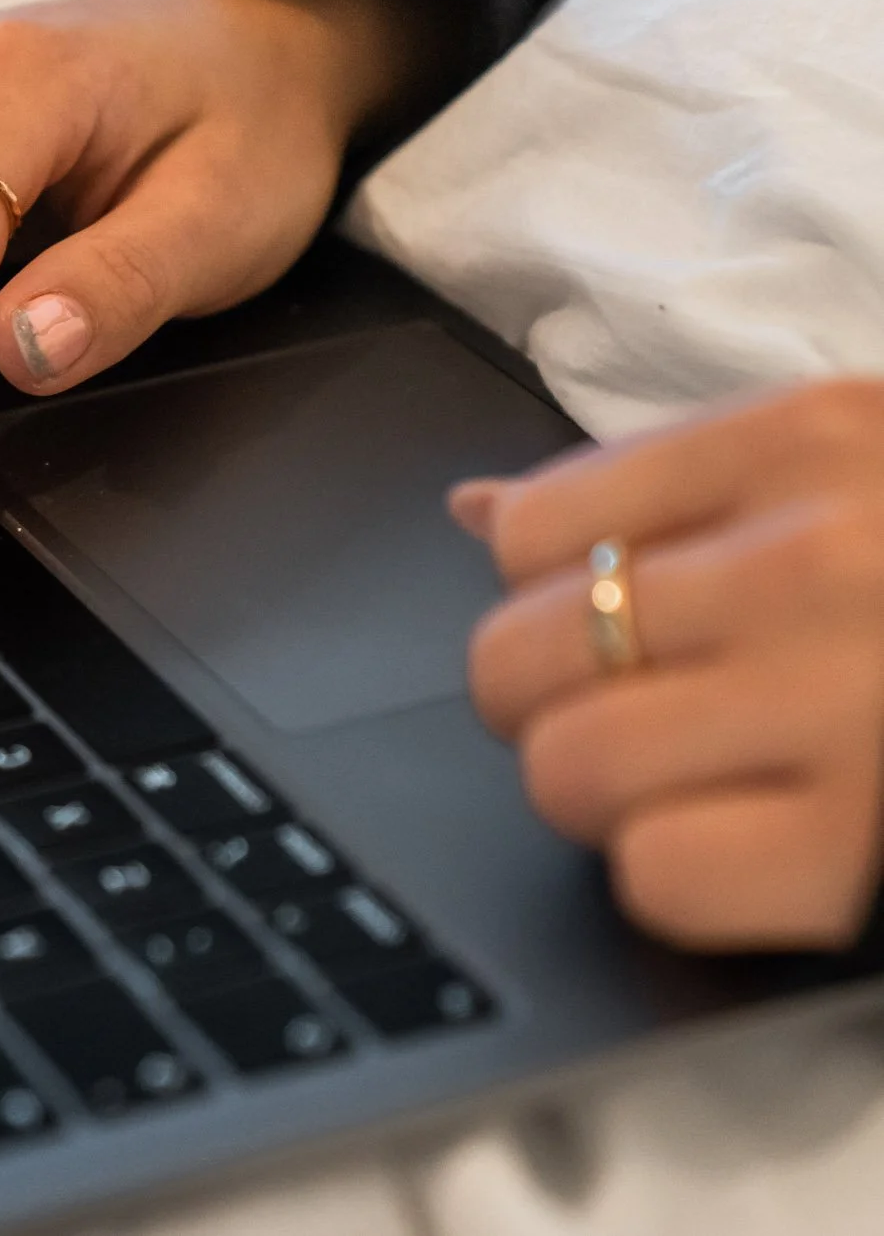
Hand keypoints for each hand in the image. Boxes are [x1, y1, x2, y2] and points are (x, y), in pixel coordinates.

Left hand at [452, 380, 883, 950]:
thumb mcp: (853, 464)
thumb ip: (668, 485)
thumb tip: (476, 516)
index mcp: (808, 444)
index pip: (533, 532)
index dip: (546, 594)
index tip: (611, 620)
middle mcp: (821, 564)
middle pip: (519, 660)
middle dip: (549, 702)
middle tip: (637, 712)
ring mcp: (851, 707)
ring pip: (567, 773)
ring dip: (603, 796)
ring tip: (693, 777)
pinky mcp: (868, 849)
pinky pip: (658, 876)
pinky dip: (678, 876)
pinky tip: (750, 842)